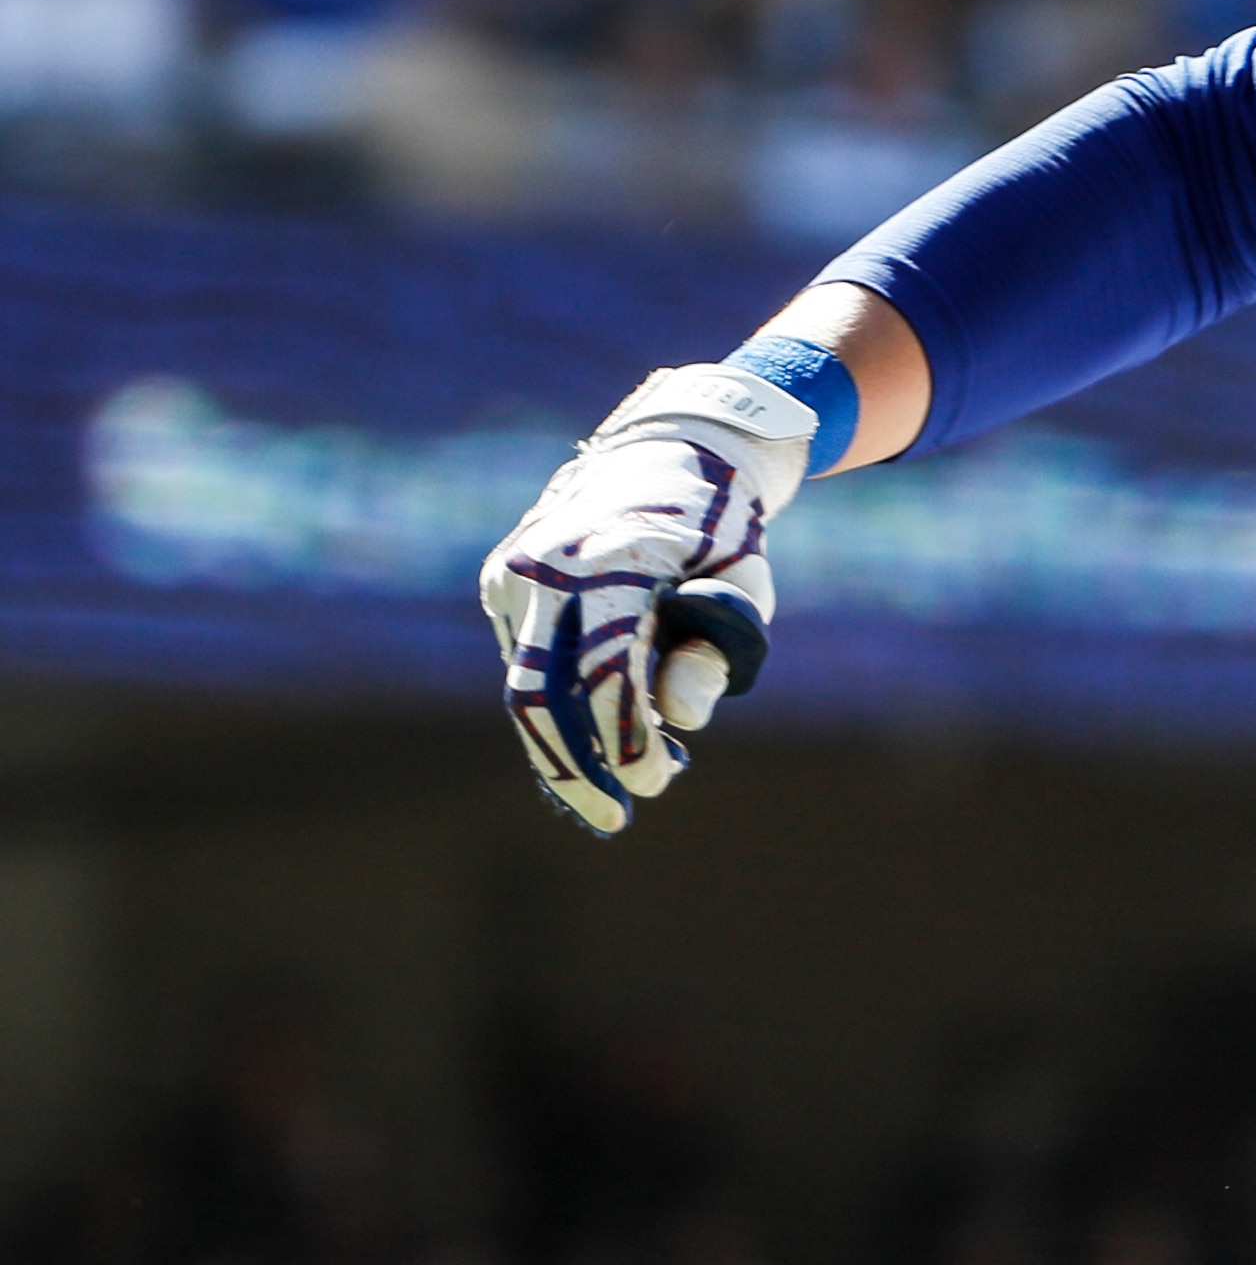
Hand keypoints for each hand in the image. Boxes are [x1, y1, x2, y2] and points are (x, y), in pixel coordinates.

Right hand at [480, 365, 813, 833]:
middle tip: (615, 817)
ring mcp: (516, 570)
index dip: (625, 740)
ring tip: (626, 779)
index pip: (606, 672)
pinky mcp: (502, 580)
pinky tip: (609, 725)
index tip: (653, 783)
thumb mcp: (744, 582)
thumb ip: (716, 649)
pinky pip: (523, 660)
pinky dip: (559, 703)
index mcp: (616, 558)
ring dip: (568, 743)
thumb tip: (674, 719)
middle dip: (572, 767)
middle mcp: (550, 564)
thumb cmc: (721, 525)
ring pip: (522, 684)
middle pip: (538, 694)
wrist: (668, 447)